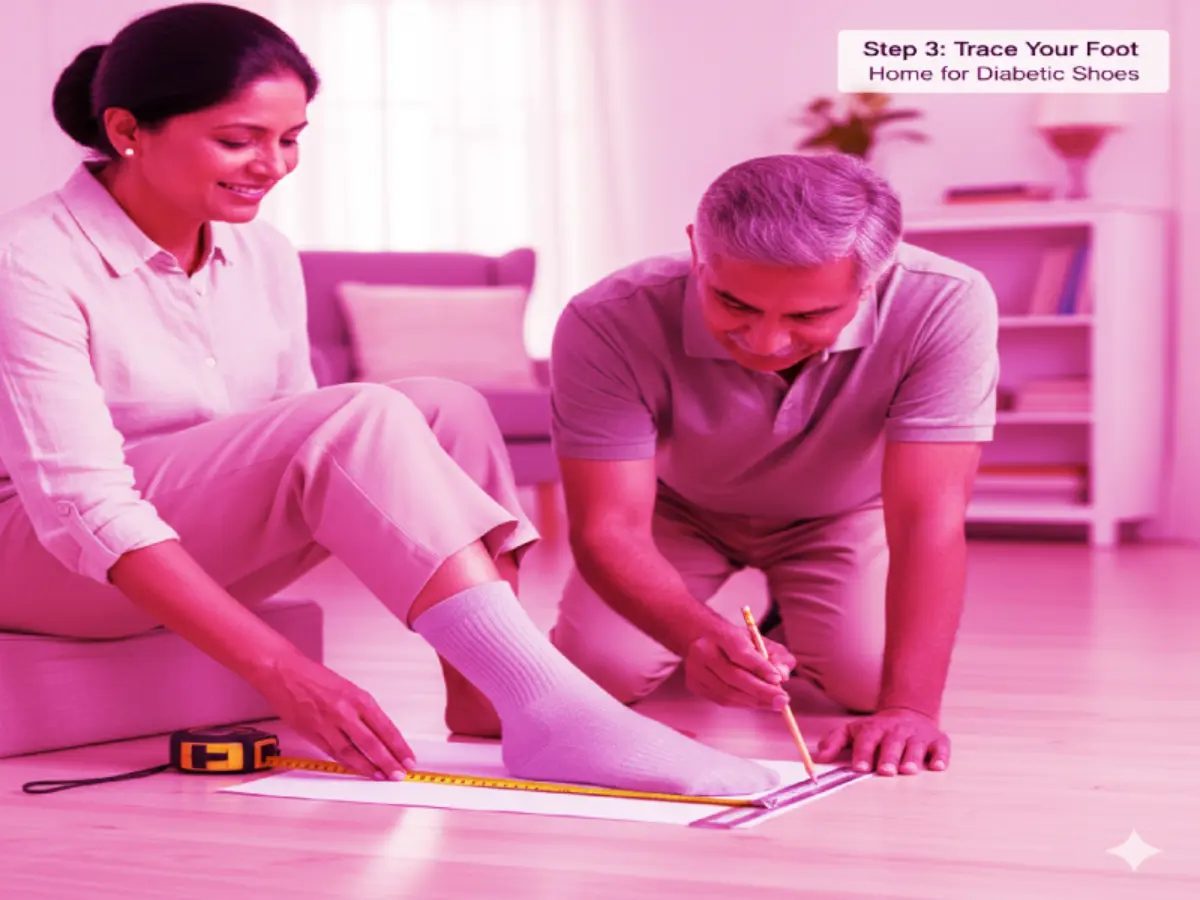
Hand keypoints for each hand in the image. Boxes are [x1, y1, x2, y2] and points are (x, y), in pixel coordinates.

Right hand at [252, 653, 415, 779]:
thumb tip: (379, 732)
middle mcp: (344, 712)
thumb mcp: (348, 688)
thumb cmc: (313, 677)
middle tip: (399, 774)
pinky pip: (333, 753)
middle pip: (372, 743)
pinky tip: (357, 769)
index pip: (385, 727)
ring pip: (352, 753)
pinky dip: (347, 763)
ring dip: (369, 768)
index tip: (408, 758)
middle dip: (389, 762)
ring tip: (381, 776)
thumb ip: (362, 710)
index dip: (399, 747)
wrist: (284, 672)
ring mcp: (327, 724)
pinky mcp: (311, 733)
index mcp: (357, 698)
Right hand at [683, 624, 796, 709]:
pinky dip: (742, 703)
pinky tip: (756, 702)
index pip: (740, 652)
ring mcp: (695, 669)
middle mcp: (703, 651)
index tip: (778, 679)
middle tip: (782, 700)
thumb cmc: (737, 641)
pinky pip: (721, 700)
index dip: (759, 667)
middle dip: (761, 691)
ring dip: (754, 701)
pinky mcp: (694, 684)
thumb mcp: (761, 640)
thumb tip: (783, 675)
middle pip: (733, 676)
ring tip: (773, 703)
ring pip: (727, 692)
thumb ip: (777, 655)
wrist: (703, 638)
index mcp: (720, 634)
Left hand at [813, 707, 949, 775]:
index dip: (863, 753)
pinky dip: (940, 757)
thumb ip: (835, 742)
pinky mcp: (937, 741)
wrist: (908, 714)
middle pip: (892, 744)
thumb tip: (818, 757)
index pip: (867, 740)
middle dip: (888, 757)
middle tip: (885, 770)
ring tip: (908, 769)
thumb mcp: (853, 730)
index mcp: (875, 729)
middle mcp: (897, 732)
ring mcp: (918, 736)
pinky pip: (941, 748)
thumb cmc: (878, 730)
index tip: (859, 767)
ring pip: (915, 746)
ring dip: (912, 757)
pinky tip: (937, 766)